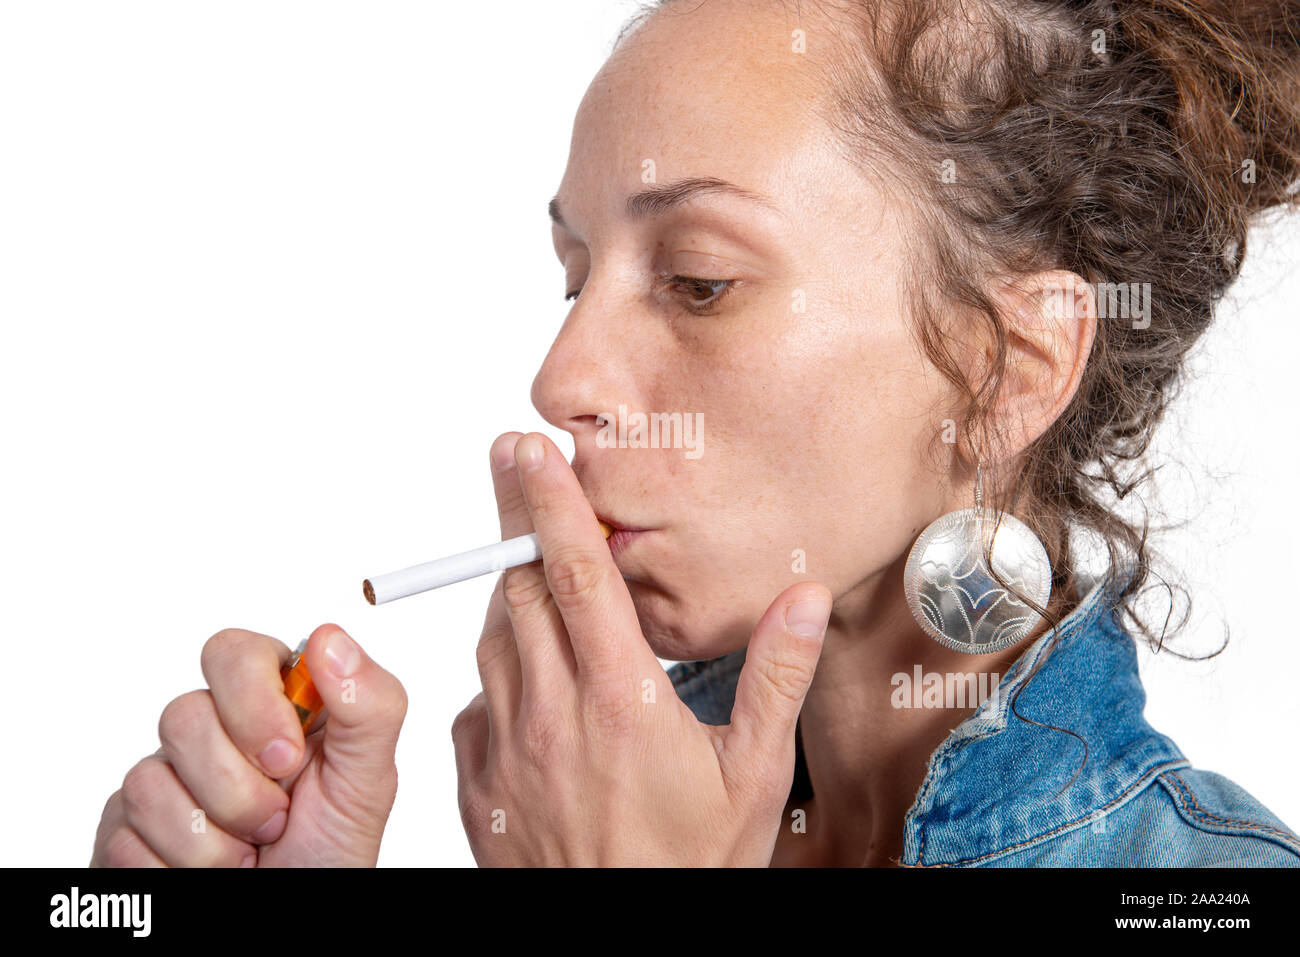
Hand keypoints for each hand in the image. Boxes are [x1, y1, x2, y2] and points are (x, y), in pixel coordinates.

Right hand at [92, 624, 406, 866]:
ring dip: (212, 839)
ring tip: (250, 853)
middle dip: (237, 788)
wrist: (290, 920)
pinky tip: (213, 870)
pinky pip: (125, 833)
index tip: (286, 758)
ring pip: (149, 781)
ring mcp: (166, 776)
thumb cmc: (332, 851)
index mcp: (276, 704)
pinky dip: (179, 867)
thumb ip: (369, 705)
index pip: (234, 653)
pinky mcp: (126, 826)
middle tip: (277, 821)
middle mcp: (215, 731)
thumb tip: (333, 639)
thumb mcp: (369, 780)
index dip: (252, 703)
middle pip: (182, 715)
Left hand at [451, 431, 831, 865]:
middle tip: (515, 467)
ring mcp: (506, 746)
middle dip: (516, 519)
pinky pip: (475, 699)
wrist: (618, 944)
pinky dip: (497, 668)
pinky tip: (528, 674)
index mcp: (620, 697)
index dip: (552, 502)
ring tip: (533, 568)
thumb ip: (775, 677)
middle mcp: (551, 711)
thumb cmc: (688, 867)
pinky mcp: (479, 780)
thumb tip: (800, 597)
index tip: (530, 449)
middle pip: (520, 588)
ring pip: (493, 636)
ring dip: (509, 591)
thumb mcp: (753, 775)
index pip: (576, 573)